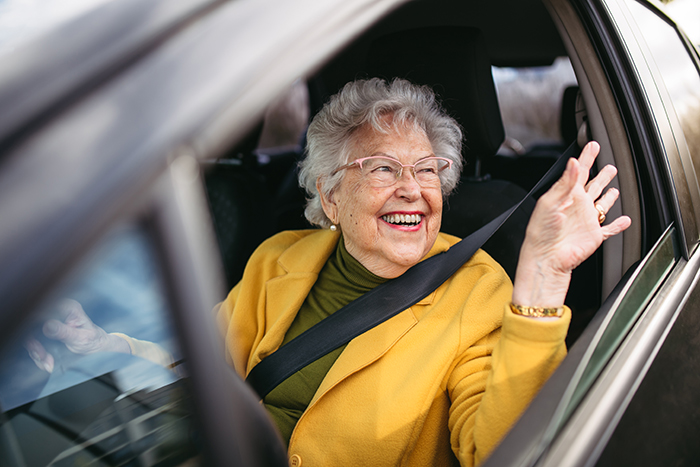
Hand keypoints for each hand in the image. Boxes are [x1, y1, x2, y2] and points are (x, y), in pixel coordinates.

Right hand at [25, 299, 129, 372]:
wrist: (96, 347)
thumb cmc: (93, 339)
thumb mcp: (81, 338)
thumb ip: (64, 332)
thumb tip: (47, 325)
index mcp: (68, 308)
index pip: (44, 309)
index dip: (33, 323)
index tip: (36, 342)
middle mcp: (57, 311)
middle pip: (34, 324)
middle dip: (34, 344)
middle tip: (43, 357)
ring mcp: (50, 321)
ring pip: (32, 335)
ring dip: (36, 352)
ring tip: (48, 362)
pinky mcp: (46, 331)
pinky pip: (34, 342)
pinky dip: (38, 355)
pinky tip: (47, 362)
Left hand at [512, 141, 631, 307]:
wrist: (545, 257)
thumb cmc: (541, 232)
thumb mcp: (551, 202)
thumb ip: (566, 183)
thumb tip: (574, 163)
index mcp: (566, 195)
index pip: (579, 171)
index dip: (587, 158)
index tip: (593, 145)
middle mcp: (577, 206)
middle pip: (593, 185)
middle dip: (601, 175)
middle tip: (609, 165)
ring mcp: (586, 221)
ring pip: (602, 204)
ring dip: (609, 197)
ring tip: (614, 188)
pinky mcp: (594, 236)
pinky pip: (609, 229)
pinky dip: (618, 225)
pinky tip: (625, 220)